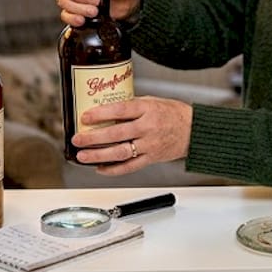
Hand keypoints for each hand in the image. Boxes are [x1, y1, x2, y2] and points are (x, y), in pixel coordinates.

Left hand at [70, 96, 192, 174]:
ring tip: (83, 156)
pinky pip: (130, 167)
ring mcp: (149, 145)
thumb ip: (131, 106)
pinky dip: (113, 169)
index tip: (85, 117)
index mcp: (147, 109)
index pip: (120, 110)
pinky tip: (100, 168)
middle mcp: (148, 127)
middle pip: (116, 134)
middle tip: (78, 139)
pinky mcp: (151, 158)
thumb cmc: (172, 113)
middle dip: (93, 137)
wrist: (194, 130)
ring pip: (120, 152)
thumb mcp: (152, 101)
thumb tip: (105, 110)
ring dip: (98, 156)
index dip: (100, 114)